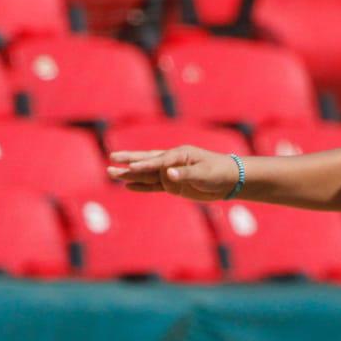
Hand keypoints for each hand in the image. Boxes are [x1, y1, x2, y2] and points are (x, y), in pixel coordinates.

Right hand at [107, 146, 238, 201]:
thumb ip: (185, 175)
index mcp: (179, 155)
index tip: (130, 168)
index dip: (145, 165)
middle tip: (111, 158)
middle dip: (129, 161)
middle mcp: (172, 162)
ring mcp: (171, 174)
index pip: (158, 161)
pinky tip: (128, 185)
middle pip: (146, 161)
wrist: (229, 180)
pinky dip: (141, 186)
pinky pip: (153, 186)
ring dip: (130, 174)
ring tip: (111, 172)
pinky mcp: (173, 185)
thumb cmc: (218, 173)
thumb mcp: (204, 174)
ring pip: (147, 174)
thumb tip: (167, 174)